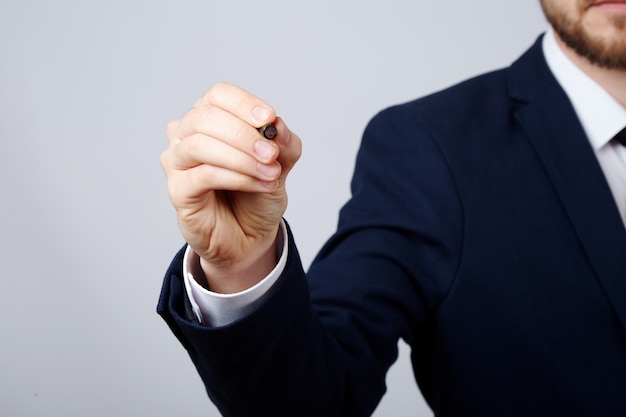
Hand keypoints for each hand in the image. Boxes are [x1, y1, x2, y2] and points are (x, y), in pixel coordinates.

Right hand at [161, 83, 301, 292]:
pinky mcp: (177, 190)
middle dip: (244, 134)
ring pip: (200, 145)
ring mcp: (176, 162)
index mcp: (208, 117)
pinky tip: (260, 185)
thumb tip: (278, 126)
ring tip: (271, 173)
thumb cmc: (256, 193)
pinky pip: (203, 175)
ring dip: (241, 158)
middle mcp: (185, 134)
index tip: (270, 118)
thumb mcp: (281, 164)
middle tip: (272, 153)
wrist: (249, 235)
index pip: (219, 95)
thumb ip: (283, 144)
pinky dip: (237, 178)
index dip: (244, 104)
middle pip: (206, 117)